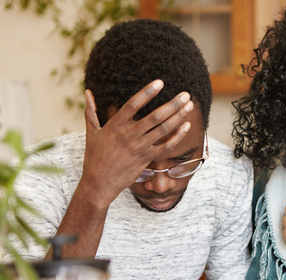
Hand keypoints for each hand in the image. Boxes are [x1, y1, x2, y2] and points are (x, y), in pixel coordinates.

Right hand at [81, 80, 194, 207]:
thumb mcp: (91, 132)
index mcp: (115, 125)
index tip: (160, 82)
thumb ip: (91, 111)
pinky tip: (187, 126)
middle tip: (185, 94)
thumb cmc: (94, 156)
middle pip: (155, 116)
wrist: (99, 182)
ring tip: (190, 106)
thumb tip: (88, 92)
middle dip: (172, 104)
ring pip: (163, 129)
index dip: (147, 92)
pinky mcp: (146, 159)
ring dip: (178, 116)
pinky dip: (178, 136)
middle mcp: (129, 134)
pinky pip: (166, 146)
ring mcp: (139, 147)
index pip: (133, 104)